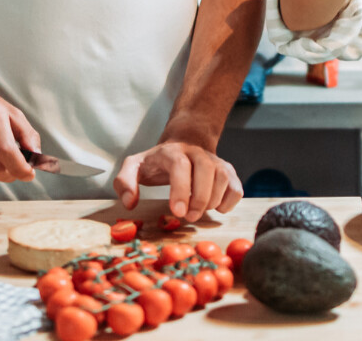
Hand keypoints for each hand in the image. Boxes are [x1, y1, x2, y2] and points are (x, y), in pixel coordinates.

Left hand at [113, 140, 242, 220]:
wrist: (182, 145)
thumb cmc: (156, 163)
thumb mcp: (134, 167)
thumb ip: (125, 182)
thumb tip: (130, 203)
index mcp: (172, 152)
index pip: (180, 165)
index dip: (181, 189)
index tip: (178, 212)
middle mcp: (197, 152)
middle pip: (207, 170)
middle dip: (200, 198)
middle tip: (190, 217)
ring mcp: (215, 161)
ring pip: (223, 178)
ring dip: (213, 201)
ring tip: (198, 212)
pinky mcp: (228, 171)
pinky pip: (236, 187)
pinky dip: (229, 202)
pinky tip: (216, 208)